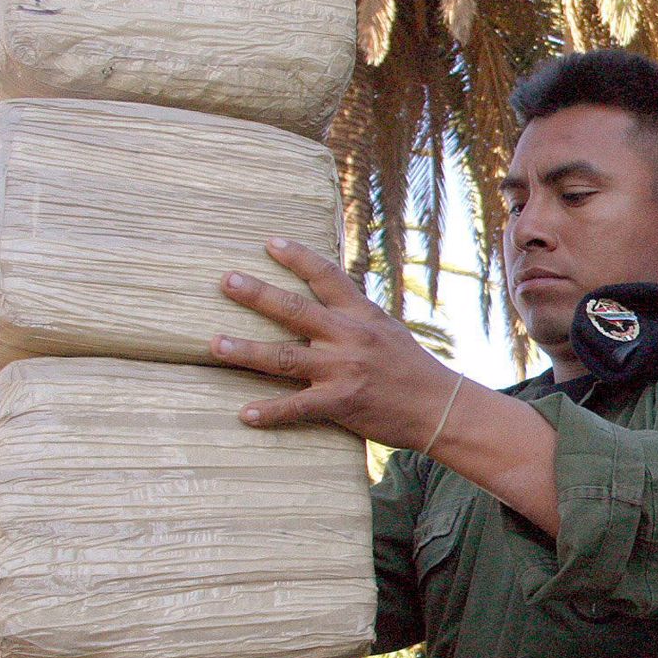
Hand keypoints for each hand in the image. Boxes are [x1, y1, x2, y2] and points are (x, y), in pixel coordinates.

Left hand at [211, 238, 460, 449]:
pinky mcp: (341, 402)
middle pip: (295, 310)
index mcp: (361, 315)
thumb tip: (326, 297)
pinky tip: (246, 414)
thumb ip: (354, 315)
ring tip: (215, 344)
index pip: (326, 277)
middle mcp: (349, 337)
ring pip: (284, 356)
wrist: (441, 408)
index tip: (269, 243)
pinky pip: (297, 407)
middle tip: (227, 281)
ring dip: (246, 350)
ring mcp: (343, 370)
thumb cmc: (413, 369)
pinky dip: (270, 412)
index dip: (297, 257)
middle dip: (257, 294)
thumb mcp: (387, 330)